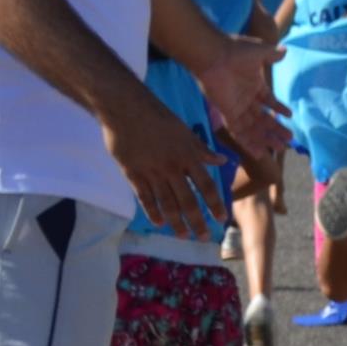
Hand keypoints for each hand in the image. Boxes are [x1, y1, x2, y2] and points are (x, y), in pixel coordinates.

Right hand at [103, 87, 221, 236]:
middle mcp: (172, 167)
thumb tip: (222, 160)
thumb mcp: (185, 131)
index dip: (215, 204)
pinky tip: (159, 223)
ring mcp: (151, 171)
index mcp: (188, 156)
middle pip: (187, 200)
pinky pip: (144, 197)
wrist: (124, 108)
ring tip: (182, 236)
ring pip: (166, 203)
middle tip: (204, 237)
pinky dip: (152, 211)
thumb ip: (202, 149)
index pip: (206, 186)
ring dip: (176, 222)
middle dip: (197, 221)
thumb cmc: (157, 116)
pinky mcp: (132, 172)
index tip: (221, 219)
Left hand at [188, 35, 288, 171]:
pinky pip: (238, 131)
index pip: (268, 100)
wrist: (213, 54)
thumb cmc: (236, 50)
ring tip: (280, 148)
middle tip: (288, 140)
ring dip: (265, 139)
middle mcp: (245, 98)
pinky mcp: (227, 112)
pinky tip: (259, 152)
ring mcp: (236, 106)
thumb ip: (272, 55)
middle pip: (262, 118)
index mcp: (254, 84)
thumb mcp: (259, 51)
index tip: (289, 116)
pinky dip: (248, 142)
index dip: (277, 108)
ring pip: (252, 128)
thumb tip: (285, 51)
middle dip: (274, 129)